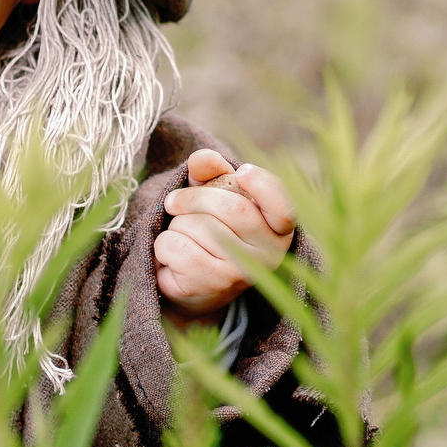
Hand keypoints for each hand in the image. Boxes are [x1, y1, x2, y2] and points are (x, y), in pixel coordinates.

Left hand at [157, 149, 293, 325]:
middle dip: (192, 198)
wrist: (195, 287)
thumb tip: (202, 159)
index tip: (242, 172)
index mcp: (279, 228)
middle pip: (230, 208)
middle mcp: (269, 253)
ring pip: (198, 226)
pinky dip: (164, 245)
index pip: (282, 206)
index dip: (263, 185)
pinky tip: (173, 257)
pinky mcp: (213, 284)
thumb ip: (212, 171)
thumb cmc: (211, 231)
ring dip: (176, 225)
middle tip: (173, 201)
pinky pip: (178, 247)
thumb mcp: (216, 195)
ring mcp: (243, 272)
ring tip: (182, 236)